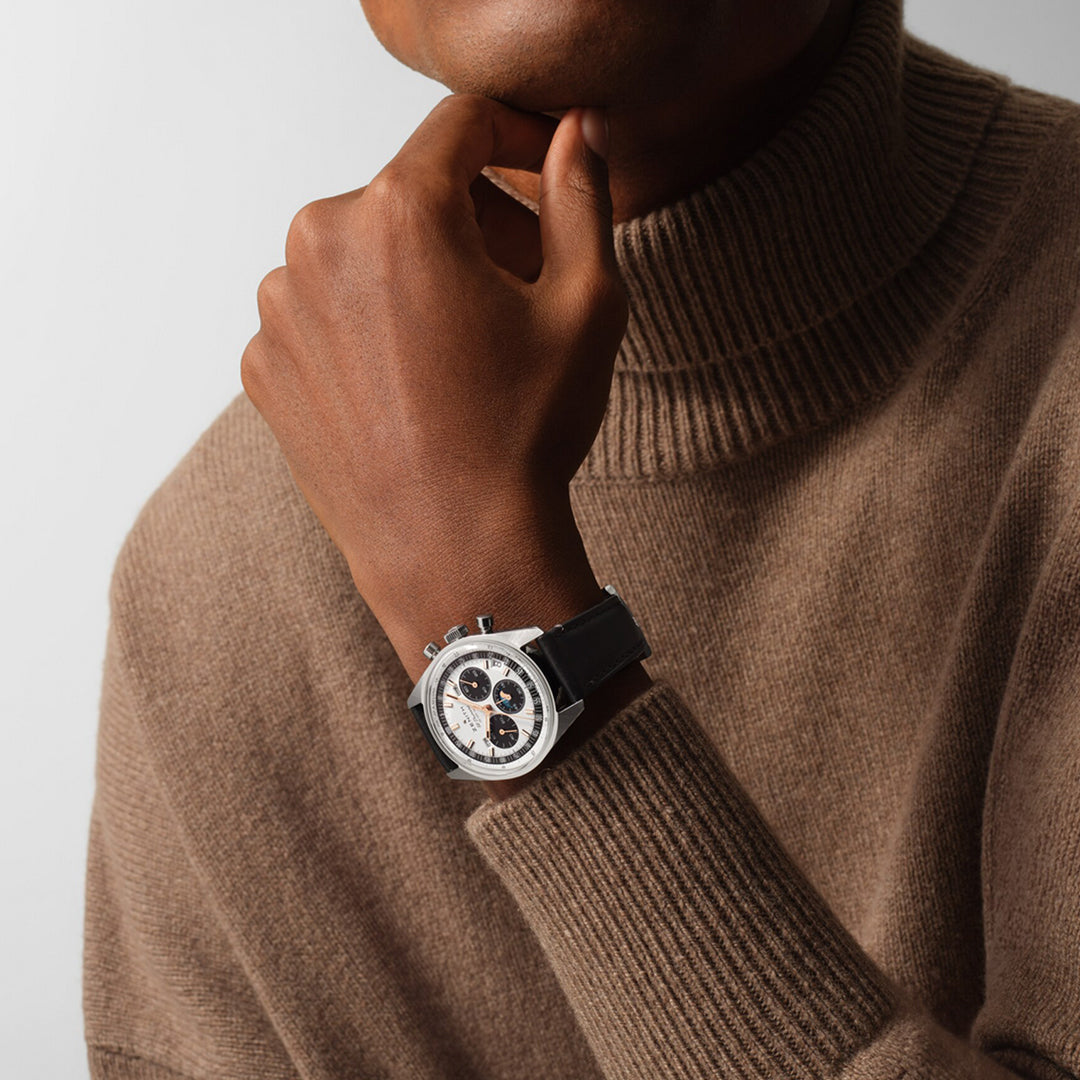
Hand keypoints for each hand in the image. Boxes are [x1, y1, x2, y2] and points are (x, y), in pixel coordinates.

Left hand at [242, 94, 629, 683]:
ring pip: (363, 255)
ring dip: (417, 276)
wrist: (456, 556)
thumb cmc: (523, 437)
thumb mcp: (587, 305)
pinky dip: (369, 330)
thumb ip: (583, 196)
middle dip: (474, 222)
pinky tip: (414, 388)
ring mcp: (279, 312)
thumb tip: (578, 136)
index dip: (515, 137)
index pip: (460, 126)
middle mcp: (317, 245)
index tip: (542, 172)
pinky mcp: (263, 368)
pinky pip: (325, 316)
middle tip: (524, 286)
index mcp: (398, 212)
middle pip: (409, 194)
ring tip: (466, 351)